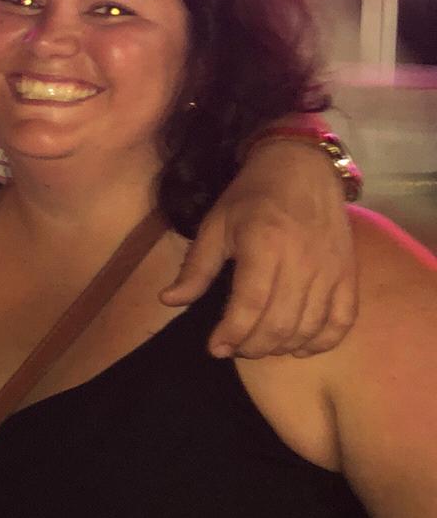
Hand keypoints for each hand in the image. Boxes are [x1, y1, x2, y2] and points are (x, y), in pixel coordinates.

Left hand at [160, 139, 357, 357]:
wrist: (302, 169)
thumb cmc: (252, 196)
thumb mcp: (215, 225)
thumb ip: (196, 267)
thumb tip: (169, 300)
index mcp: (263, 247)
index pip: (249, 306)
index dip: (231, 334)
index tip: (215, 348)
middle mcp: (301, 263)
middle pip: (280, 324)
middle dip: (252, 346)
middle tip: (234, 347)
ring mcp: (330, 270)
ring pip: (309, 327)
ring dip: (282, 347)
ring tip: (259, 345)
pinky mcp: (348, 274)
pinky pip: (342, 320)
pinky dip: (322, 341)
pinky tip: (299, 347)